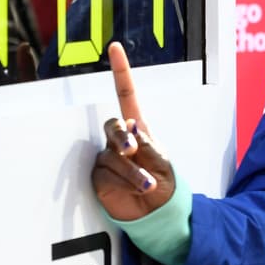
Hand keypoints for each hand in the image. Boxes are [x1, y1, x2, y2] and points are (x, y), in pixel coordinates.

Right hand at [91, 42, 177, 221]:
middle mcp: (120, 141)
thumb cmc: (165, 185)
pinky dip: (124, 181)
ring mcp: (107, 158)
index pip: (126, 96)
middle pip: (112, 126)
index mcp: (139, 130)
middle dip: (121, 137)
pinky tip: (137, 190)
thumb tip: (130, 130)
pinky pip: (106, 173)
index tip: (115, 48)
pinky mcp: (99, 178)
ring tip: (148, 184)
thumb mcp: (162, 161)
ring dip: (132, 171)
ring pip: (111, 155)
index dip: (120, 72)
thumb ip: (147, 144)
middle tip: (132, 150)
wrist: (159, 215)